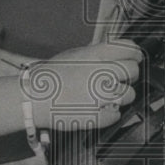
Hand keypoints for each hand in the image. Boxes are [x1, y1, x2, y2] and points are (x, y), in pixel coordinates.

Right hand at [25, 42, 142, 129]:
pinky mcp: (102, 115)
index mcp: (95, 55)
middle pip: (134, 71)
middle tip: (111, 81)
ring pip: (128, 94)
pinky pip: (116, 114)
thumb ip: (96, 54)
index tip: (130, 60)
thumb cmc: (47, 78)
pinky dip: (106, 114)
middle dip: (126, 76)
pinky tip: (91, 109)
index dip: (132, 55)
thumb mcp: (72, 55)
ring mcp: (103, 95)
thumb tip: (116, 54)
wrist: (31, 99)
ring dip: (116, 96)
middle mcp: (102, 73)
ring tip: (97, 97)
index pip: (131, 49)